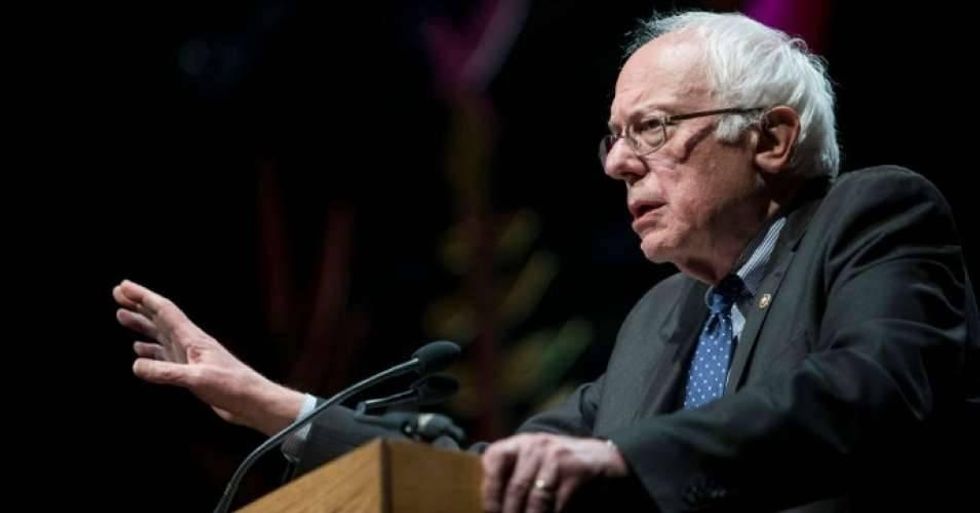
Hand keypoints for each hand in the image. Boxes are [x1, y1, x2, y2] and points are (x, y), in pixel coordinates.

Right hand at [114, 279, 303, 434]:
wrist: (252, 401)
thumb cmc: (233, 387)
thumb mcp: (197, 379)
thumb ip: (167, 372)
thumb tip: (135, 364)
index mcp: (193, 339)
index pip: (164, 311)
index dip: (143, 297)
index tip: (123, 286)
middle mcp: (190, 343)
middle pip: (159, 318)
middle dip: (138, 305)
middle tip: (117, 294)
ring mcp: (190, 356)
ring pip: (160, 335)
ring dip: (141, 325)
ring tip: (122, 316)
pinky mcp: (191, 371)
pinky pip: (165, 355)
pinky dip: (150, 350)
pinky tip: (139, 351)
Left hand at [481, 433, 628, 512]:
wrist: (603, 457)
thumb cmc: (560, 465)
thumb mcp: (534, 459)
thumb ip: (513, 476)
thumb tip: (492, 506)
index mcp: (521, 443)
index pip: (494, 460)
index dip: (489, 491)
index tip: (491, 512)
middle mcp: (537, 446)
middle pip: (515, 488)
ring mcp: (557, 459)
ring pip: (536, 501)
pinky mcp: (576, 474)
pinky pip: (558, 506)